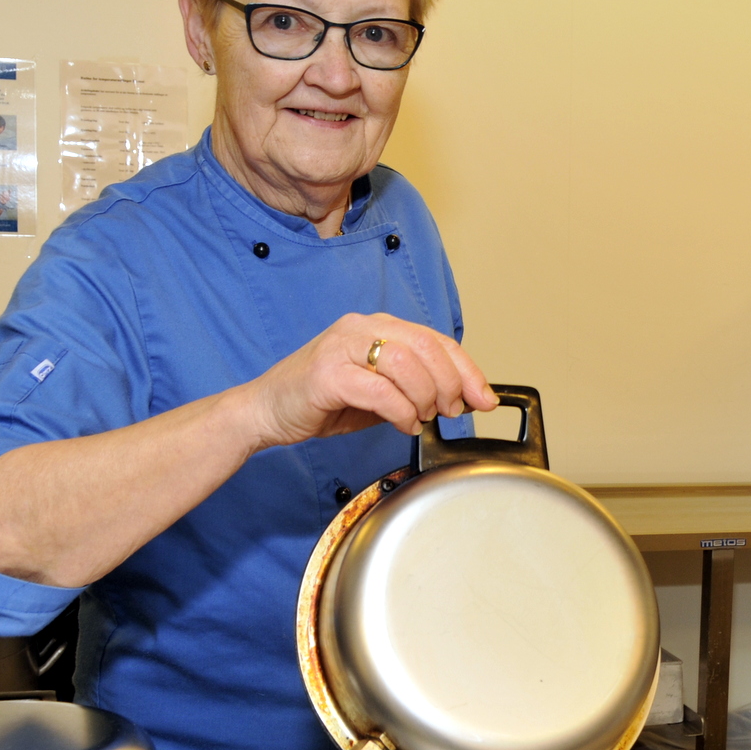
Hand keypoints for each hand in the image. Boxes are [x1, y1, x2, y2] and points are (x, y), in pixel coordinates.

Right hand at [245, 312, 497, 447]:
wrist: (265, 410)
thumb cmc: (322, 400)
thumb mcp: (379, 391)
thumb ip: (416, 388)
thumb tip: (462, 398)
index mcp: (378, 326)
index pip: (437, 340)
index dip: (468, 370)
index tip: (485, 398)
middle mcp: (362, 327)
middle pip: (427, 347)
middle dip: (451, 384)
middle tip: (451, 411)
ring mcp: (343, 346)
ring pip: (407, 364)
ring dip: (425, 398)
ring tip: (421, 418)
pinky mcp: (328, 373)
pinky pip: (380, 390)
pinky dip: (400, 411)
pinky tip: (402, 424)